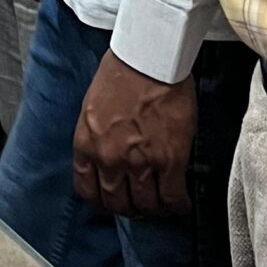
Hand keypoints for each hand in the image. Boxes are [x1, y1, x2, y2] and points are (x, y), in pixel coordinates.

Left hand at [73, 50, 195, 217]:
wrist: (148, 58)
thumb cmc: (122, 72)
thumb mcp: (93, 108)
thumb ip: (97, 137)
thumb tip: (107, 156)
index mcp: (86, 144)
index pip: (87, 190)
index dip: (102, 201)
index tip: (111, 200)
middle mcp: (109, 159)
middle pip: (116, 203)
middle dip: (129, 207)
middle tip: (140, 204)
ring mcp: (139, 162)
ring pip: (145, 205)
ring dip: (154, 208)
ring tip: (162, 204)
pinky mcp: (168, 160)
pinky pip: (171, 197)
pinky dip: (177, 205)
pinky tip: (180, 203)